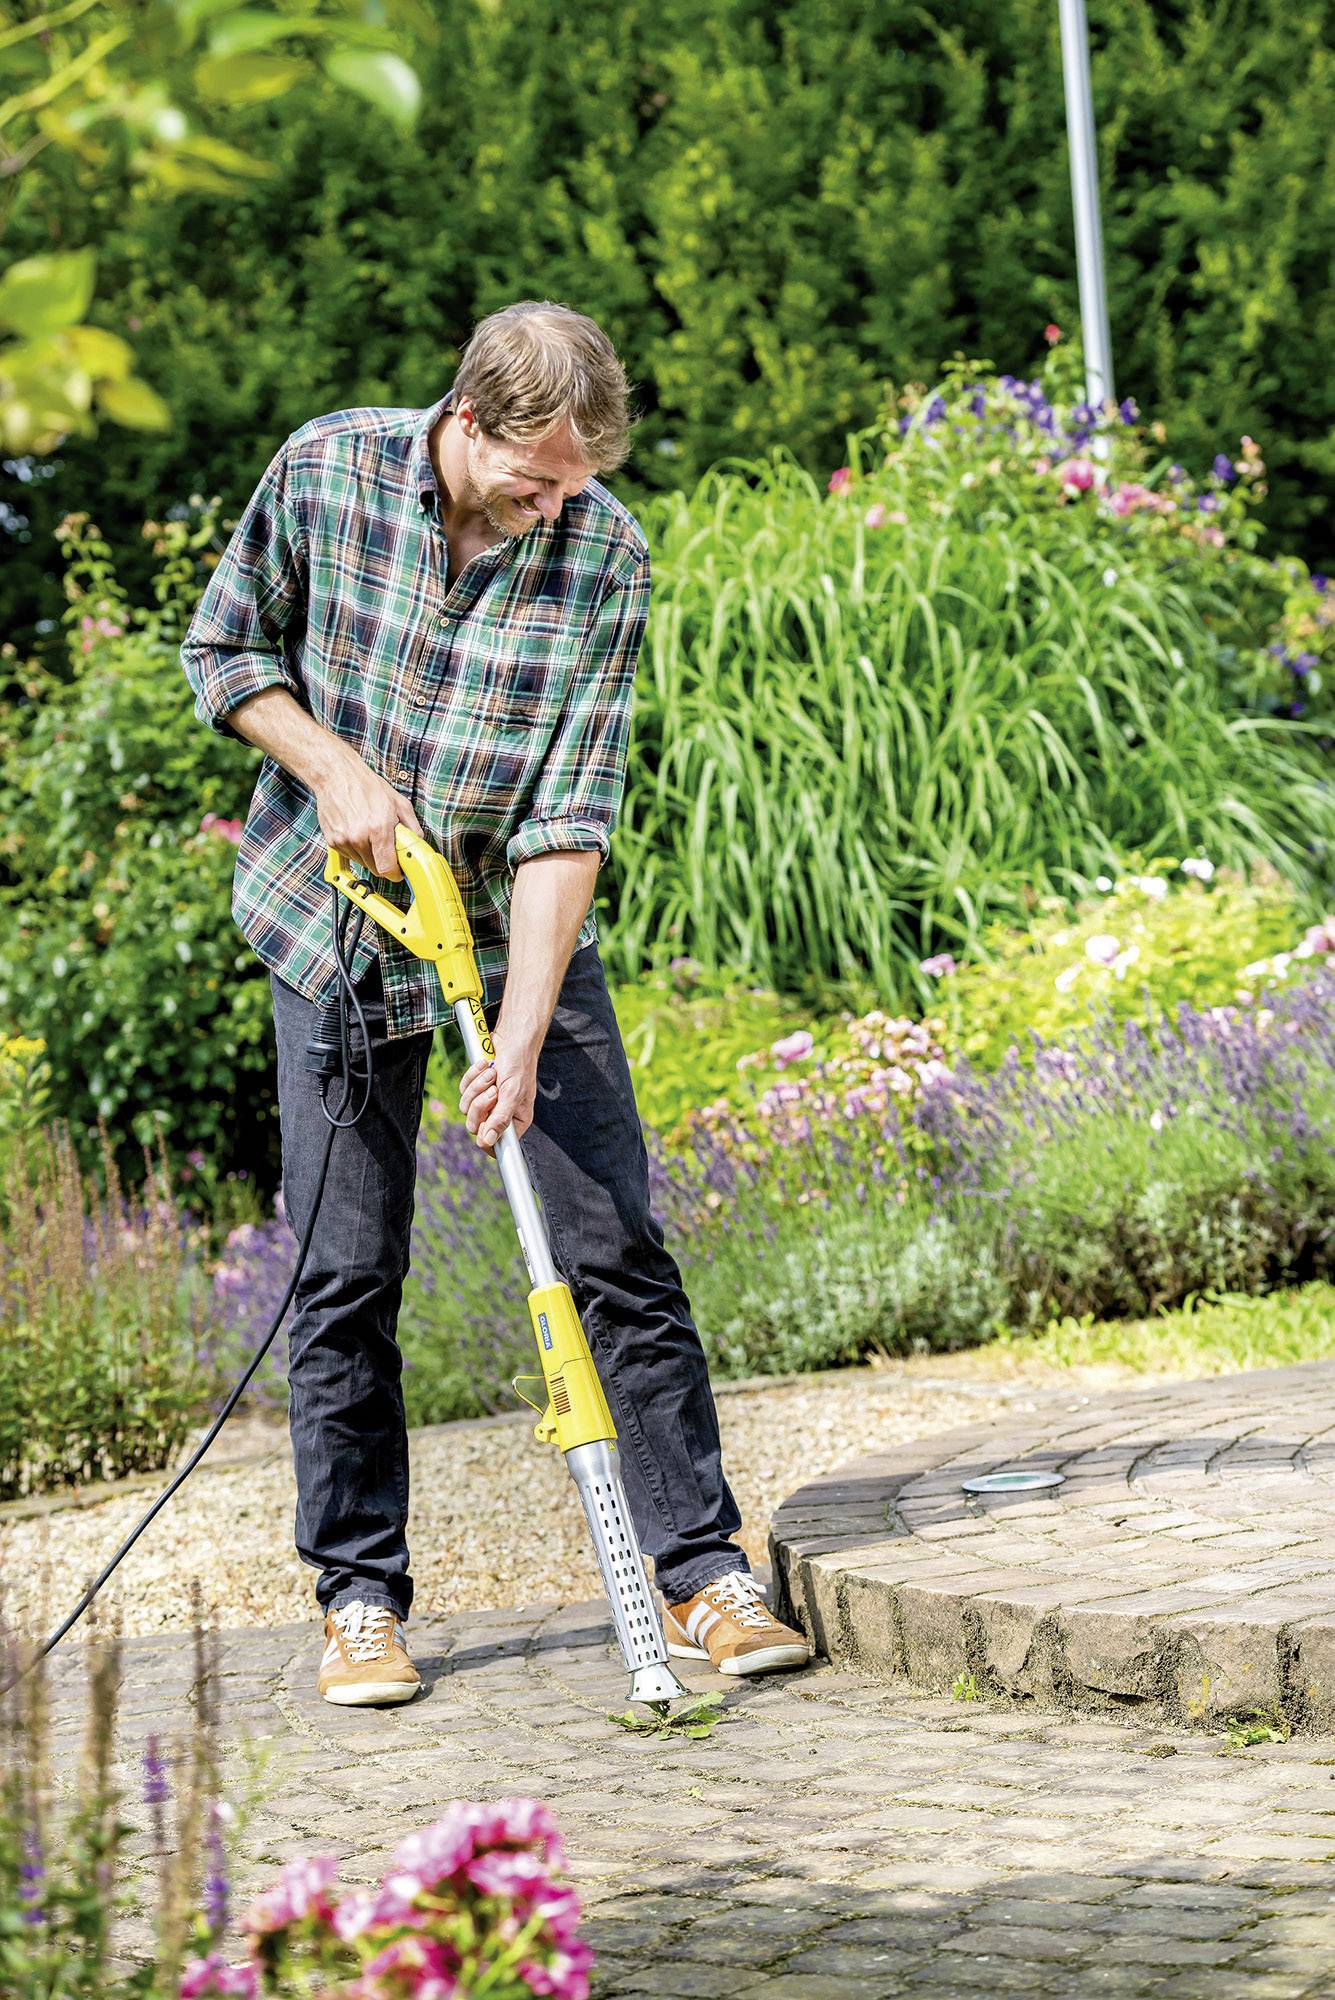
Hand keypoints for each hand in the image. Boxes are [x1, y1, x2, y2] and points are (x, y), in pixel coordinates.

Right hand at [314, 746, 424, 880]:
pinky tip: (358, 831)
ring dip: (369, 854)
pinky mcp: (333, 841)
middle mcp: (359, 837)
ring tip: (370, 832)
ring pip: (362, 863)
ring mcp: (344, 840)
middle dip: (384, 861)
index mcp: (378, 829)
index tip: (398, 870)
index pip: (387, 868)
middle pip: (375, 868)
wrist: (336, 775)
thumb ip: (412, 827)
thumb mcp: (398, 803)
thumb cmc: (366, 786)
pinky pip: (349, 856)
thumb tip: (417, 843)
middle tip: (387, 846)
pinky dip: (356, 849)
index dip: (395, 873)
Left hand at [459, 1030, 538, 1155]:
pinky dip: (472, 1076)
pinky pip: (463, 1090)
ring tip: (491, 1073)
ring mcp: (487, 1101)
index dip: (487, 1138)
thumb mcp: (513, 1092)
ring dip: (477, 1087)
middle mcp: (500, 1113)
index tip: (484, 1126)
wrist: (511, 1038)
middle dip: (481, 1105)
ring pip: (467, 1107)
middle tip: (493, 1090)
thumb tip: (490, 1142)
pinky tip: (484, 1065)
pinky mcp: (476, 1088)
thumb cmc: (518, 1064)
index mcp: (516, 1120)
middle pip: (476, 1126)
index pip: (498, 1145)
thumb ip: (501, 1118)